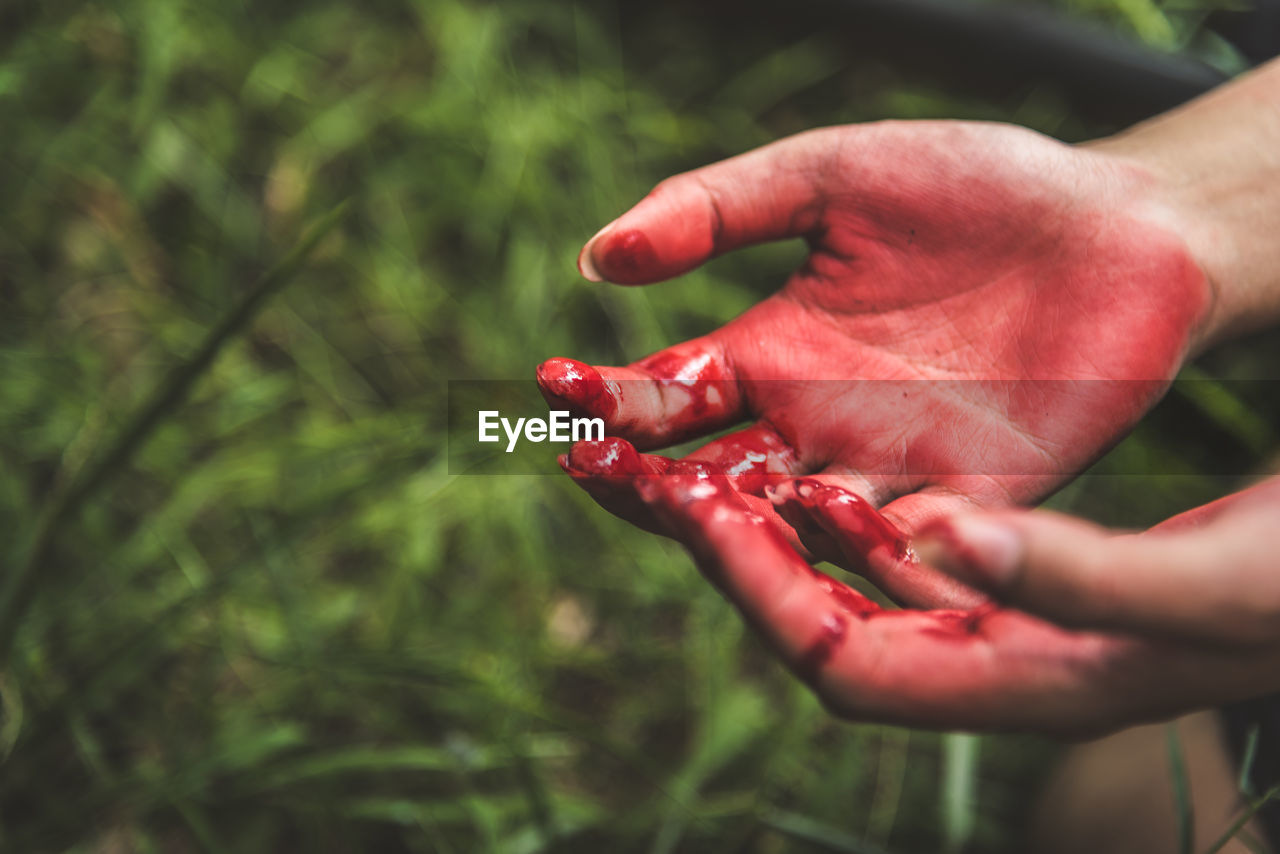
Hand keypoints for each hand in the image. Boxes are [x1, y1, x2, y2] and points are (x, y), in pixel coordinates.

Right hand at [540, 120, 1209, 573]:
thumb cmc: (977, 187)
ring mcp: (891, 469)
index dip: (607, 397)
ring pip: (791, 527)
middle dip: (648, 480)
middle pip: (709, 478)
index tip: (548, 392)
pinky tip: (822, 546)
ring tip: (690, 515)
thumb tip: (596, 257)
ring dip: (741, 527)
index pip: (666, 394)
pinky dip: (862, 556)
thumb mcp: (833, 175)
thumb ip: (719, 210)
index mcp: (773, 351)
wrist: (1124, 226)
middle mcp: (815, 424)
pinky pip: (906, 546)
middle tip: (595, 470)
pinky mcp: (977, 501)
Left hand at [631, 467, 1279, 733]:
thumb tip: (937, 542)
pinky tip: (804, 454)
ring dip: (771, 522)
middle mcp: (982, 662)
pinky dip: (840, 505)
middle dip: (734, 553)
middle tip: (658, 478)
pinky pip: (893, 546)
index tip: (696, 508)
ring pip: (845, 579)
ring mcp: (989, 621)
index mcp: (1016, 684)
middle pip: (817, 620)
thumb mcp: (1203, 586)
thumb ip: (1077, 579)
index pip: (842, 659)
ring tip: (699, 459)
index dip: (759, 592)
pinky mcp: (1004, 577)